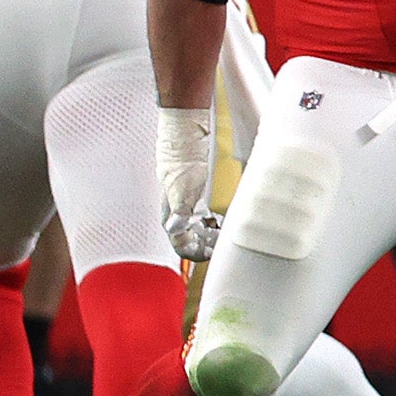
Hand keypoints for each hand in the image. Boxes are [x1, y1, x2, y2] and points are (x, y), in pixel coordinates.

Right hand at [157, 107, 218, 260]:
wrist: (184, 142)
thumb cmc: (181, 163)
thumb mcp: (181, 187)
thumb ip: (179, 210)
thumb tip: (176, 229)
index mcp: (171, 218)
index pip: (181, 247)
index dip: (197, 253)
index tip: (214, 251)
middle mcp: (177, 216)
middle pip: (191, 242)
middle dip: (207, 246)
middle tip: (223, 241)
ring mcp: (186, 207)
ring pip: (198, 232)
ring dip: (211, 235)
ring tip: (224, 231)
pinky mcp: (195, 199)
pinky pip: (204, 219)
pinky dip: (214, 223)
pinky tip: (223, 219)